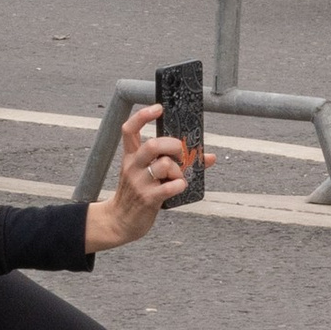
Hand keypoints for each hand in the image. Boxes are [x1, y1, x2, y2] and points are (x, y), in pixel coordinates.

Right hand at [85, 101, 208, 250]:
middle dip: (173, 146)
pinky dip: (180, 185)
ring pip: (164, 165)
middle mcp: (133, 166)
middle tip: (180, 154)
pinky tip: (179, 187)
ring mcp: (139, 183)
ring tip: (178, 178)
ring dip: (179, 170)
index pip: (129, 129)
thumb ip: (173, 163)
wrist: (120, 221)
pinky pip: (171, 186)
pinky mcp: (148, 198)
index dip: (143, 116)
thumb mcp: (146, 175)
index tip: (158, 108)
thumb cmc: (137, 194)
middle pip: (152, 145)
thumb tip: (210, 157)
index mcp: (130, 157)